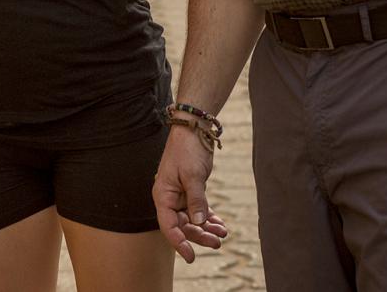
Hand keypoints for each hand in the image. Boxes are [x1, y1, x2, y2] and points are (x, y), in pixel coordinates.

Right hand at [152, 126, 228, 262]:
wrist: (193, 129)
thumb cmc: (187, 150)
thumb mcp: (193, 175)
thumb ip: (196, 200)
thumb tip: (199, 223)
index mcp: (163, 195)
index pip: (168, 226)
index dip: (179, 243)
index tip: (191, 257)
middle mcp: (169, 198)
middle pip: (183, 225)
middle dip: (199, 236)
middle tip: (217, 242)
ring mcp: (180, 195)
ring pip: (192, 220)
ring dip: (206, 228)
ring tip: (222, 233)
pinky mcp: (191, 191)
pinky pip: (199, 210)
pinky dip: (209, 218)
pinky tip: (220, 224)